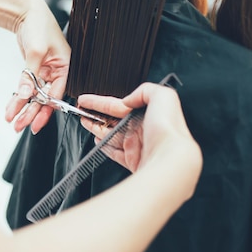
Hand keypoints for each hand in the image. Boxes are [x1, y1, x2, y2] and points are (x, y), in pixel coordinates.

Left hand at [4, 0, 70, 133]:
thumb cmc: (38, 25)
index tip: (33, 123)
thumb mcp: (36, 49)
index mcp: (66, 67)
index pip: (57, 94)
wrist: (26, 12)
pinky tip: (12, 107)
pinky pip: (29, 88)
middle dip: (32, 113)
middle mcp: (58, 72)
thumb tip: (25, 95)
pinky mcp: (36, 70)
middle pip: (46, 99)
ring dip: (24, 108)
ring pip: (36, 96)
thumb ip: (30, 74)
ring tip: (12, 121)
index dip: (45, 110)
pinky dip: (20, 97)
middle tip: (18, 125)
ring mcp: (47, 72)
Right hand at [78, 83, 201, 190]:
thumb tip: (129, 99)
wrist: (170, 160)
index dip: (100, 102)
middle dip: (96, 114)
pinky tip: (97, 140)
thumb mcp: (163, 96)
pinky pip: (115, 152)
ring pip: (111, 135)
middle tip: (81, 111)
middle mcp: (143, 130)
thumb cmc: (169, 130)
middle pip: (113, 120)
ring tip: (85, 122)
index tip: (85, 100)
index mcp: (149, 114)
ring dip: (96, 128)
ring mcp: (137, 146)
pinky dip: (104, 146)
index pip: (119, 105)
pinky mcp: (133, 161)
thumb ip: (145, 90)